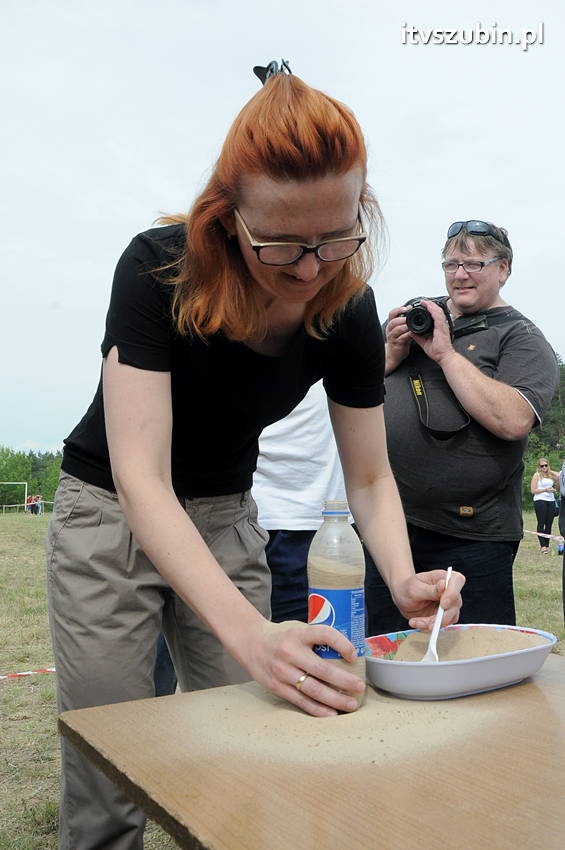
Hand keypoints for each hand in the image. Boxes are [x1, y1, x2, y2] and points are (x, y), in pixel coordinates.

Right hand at [245, 620, 364, 717]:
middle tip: (360, 687)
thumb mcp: (298, 629)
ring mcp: (282, 671)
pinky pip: (300, 701)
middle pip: (322, 669)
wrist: (250, 642)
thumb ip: (317, 639)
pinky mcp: (277, 687)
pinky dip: (318, 709)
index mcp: (298, 634)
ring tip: (351, 704)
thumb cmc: (281, 636)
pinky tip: (331, 713)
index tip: (354, 654)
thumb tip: (348, 651)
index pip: (324, 634)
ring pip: (313, 689)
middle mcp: (290, 652)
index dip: (342, 644)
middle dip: (344, 681)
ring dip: (335, 699)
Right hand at [385, 306, 412, 372]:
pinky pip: (401, 338)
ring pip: (397, 329)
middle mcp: (390, 330)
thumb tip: (411, 308)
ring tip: (411, 325)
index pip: (392, 313)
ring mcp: (392, 337)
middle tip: (411, 317)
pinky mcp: (396, 344)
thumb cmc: (399, 340)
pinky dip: (407, 335)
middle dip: (403, 318)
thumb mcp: (402, 328)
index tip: (407, 308)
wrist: (394, 354)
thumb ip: (406, 320)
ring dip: (405, 326)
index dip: (398, 309)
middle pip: (394, 321)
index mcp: (391, 324)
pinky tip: (412, 333)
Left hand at [390, 569, 465, 630]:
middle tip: (428, 623)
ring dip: (433, 623)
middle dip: (442, 616)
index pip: (456, 580)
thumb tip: (444, 585)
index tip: (444, 605)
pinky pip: (443, 624)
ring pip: (451, 617)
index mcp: (444, 577)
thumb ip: (430, 589)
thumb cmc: (408, 588)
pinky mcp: (446, 616)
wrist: (403, 598)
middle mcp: (450, 590)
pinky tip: (416, 622)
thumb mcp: (414, 588)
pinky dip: (429, 625)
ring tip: (415, 621)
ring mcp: (450, 604)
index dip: (453, 593)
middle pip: (455, 603)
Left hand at [409, 300, 455, 363]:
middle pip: (437, 310)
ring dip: (431, 305)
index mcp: (439, 328)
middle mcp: (442, 325)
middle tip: (423, 302)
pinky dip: (433, 310)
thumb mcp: (424, 342)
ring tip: (424, 302)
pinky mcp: (442, 327)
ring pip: (438, 311)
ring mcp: (443, 325)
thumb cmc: (438, 351)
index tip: (423, 306)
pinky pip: (438, 316)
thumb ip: (418, 337)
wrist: (444, 357)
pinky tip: (428, 306)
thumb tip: (411, 332)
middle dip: (430, 305)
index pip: (435, 315)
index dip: (430, 309)